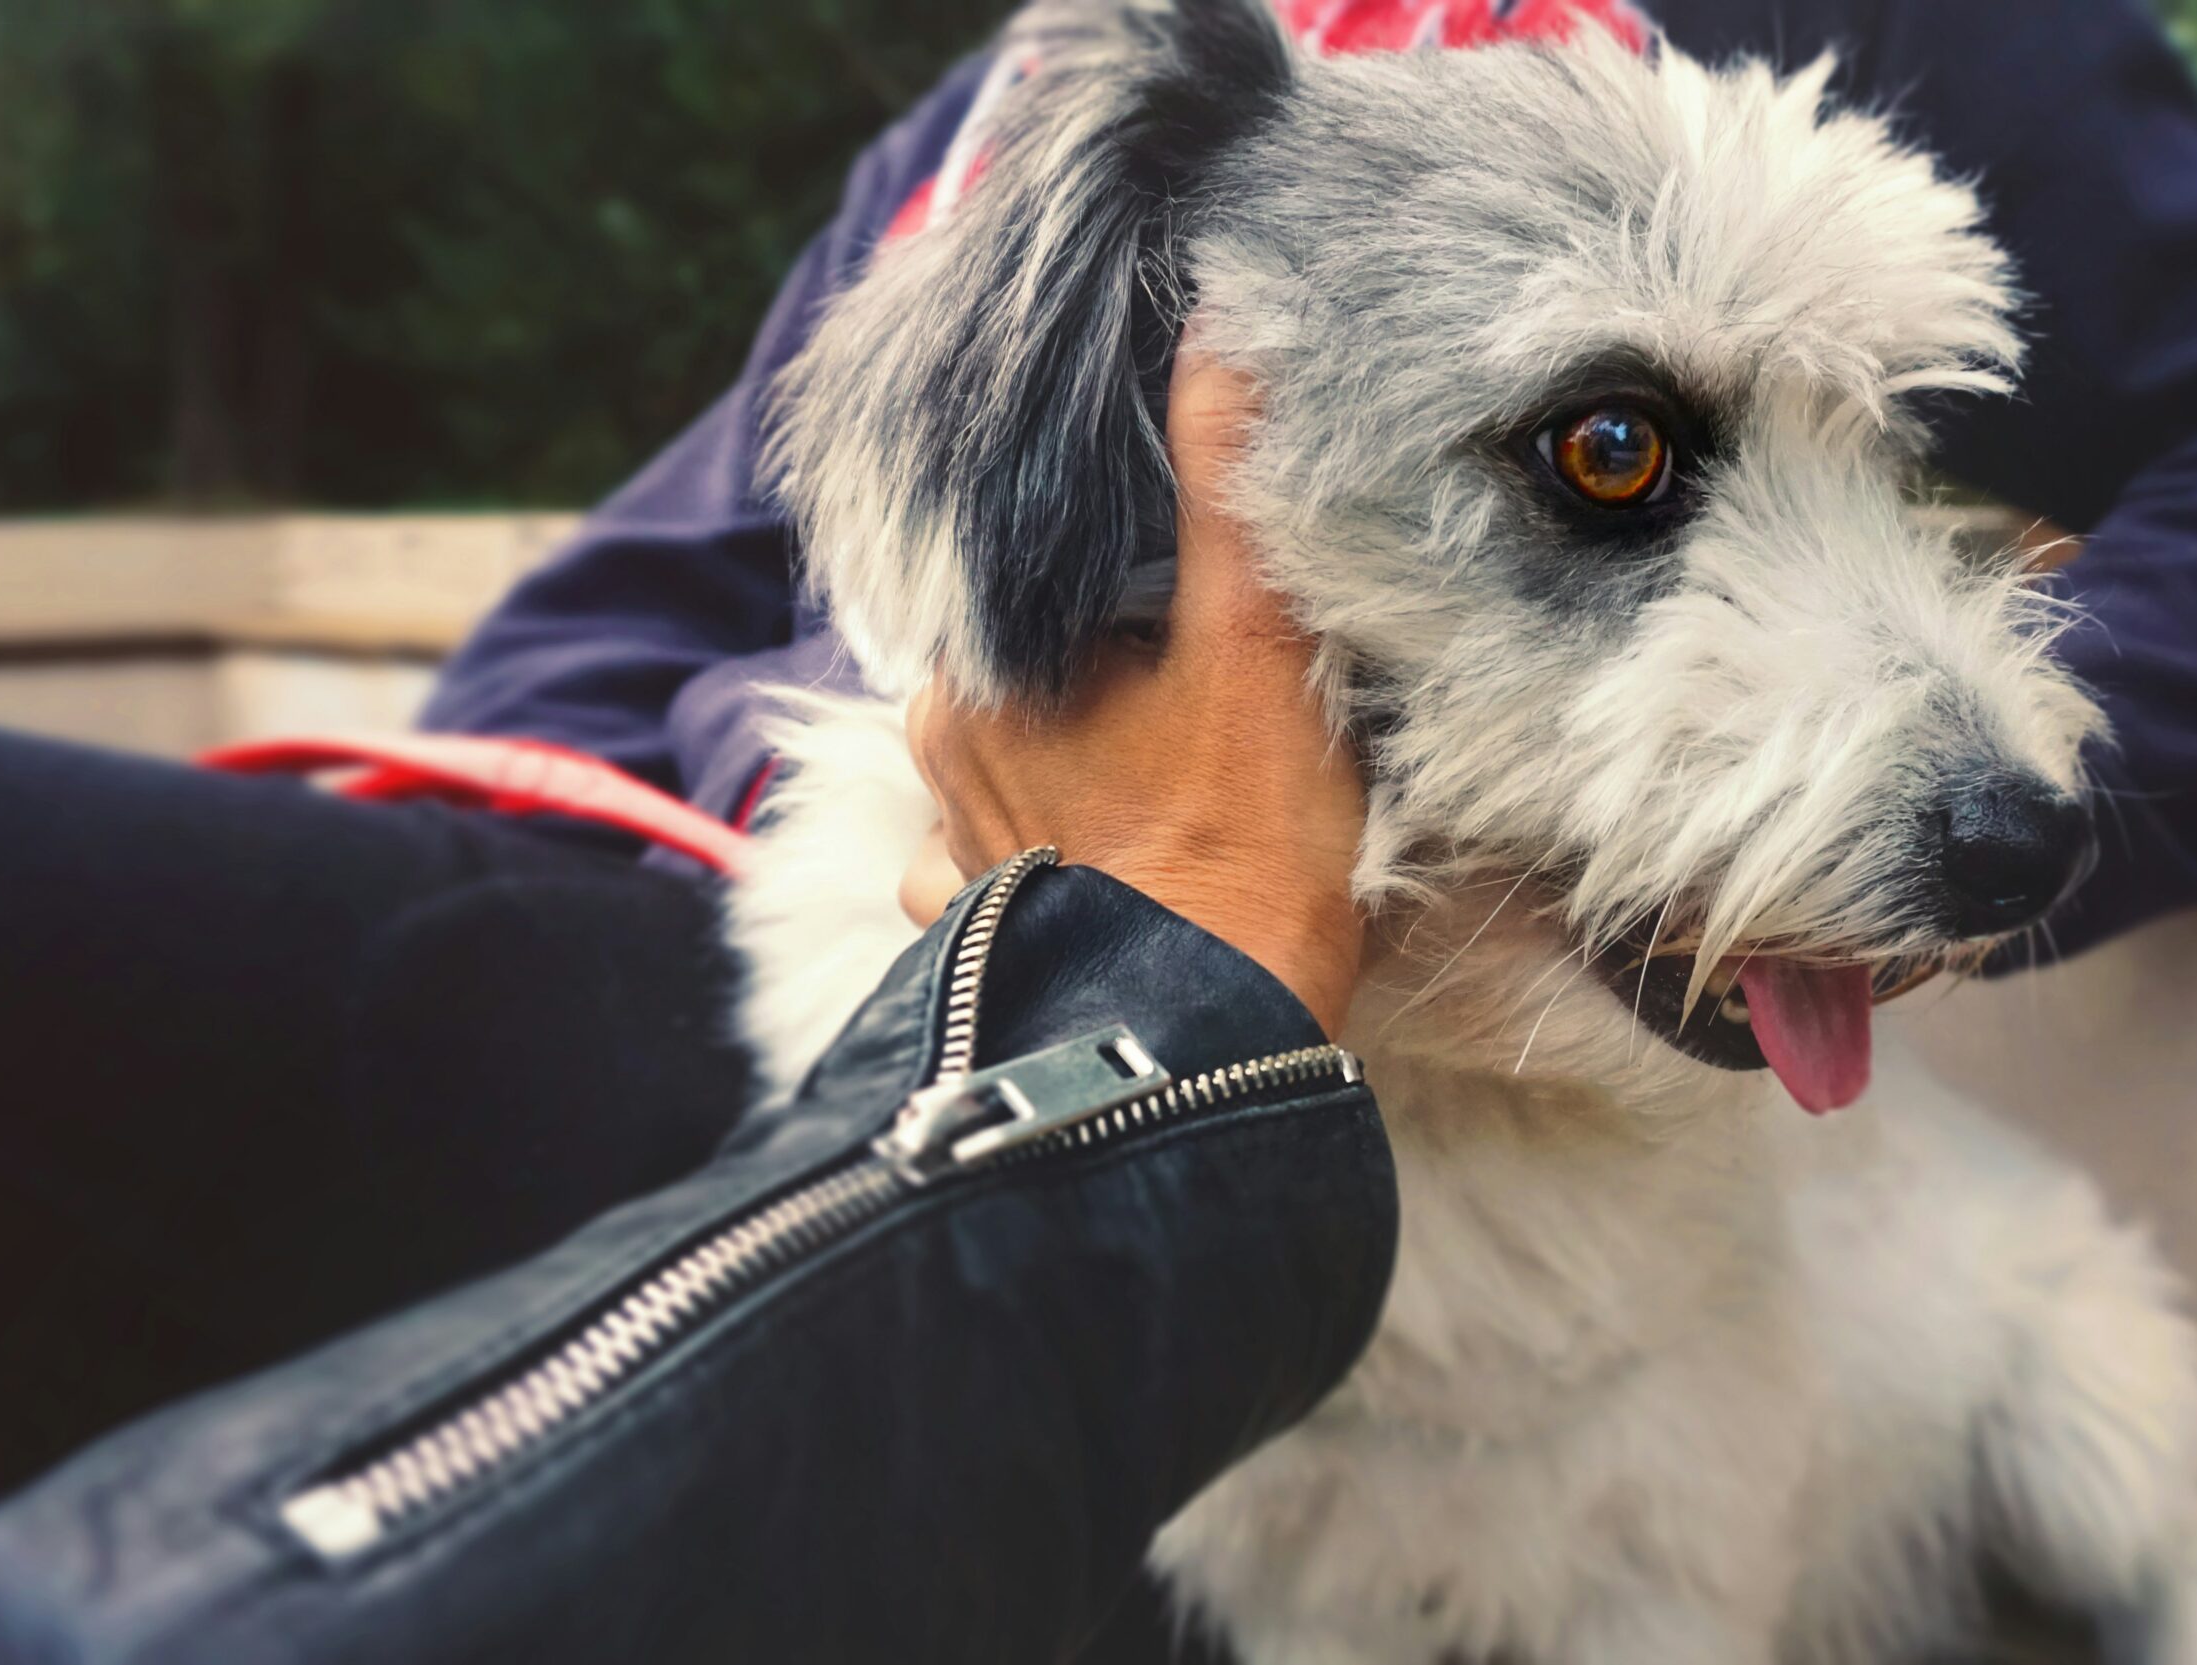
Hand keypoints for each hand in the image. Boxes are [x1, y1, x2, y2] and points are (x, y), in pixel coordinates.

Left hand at [901, 349, 1365, 1036]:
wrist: (1208, 1050)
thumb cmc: (1239, 848)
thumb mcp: (1255, 644)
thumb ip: (1227, 484)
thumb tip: (1218, 331)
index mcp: (980, 674)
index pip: (1026, 568)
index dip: (1108, 556)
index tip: (1179, 564)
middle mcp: (942, 756)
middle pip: (1021, 659)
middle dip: (1094, 649)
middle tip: (1195, 656)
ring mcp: (954, 853)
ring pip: (1008, 757)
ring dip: (1069, 747)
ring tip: (1165, 753)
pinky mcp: (987, 935)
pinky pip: (1005, 856)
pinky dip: (1053, 840)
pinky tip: (1119, 842)